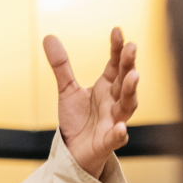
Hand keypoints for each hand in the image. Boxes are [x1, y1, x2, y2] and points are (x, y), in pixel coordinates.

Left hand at [43, 28, 138, 179]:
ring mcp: (114, 121)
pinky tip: (121, 128)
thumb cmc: (78, 120)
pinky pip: (117, 137)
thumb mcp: (67, 90)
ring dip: (131, 91)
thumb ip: (61, 65)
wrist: (74, 152)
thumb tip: (48, 37)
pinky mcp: (108, 141)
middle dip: (129, 64)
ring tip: (134, 76)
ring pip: (127, 105)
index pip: (115, 64)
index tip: (117, 31)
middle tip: (131, 47)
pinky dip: (120, 133)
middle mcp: (114, 101)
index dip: (117, 48)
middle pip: (125, 80)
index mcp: (107, 87)